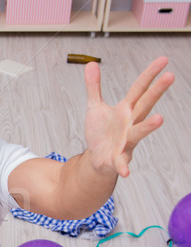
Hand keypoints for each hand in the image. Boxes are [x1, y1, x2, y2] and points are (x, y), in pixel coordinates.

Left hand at [83, 57, 174, 177]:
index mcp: (126, 109)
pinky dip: (124, 166)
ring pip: (139, 132)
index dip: (150, 74)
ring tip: (159, 118)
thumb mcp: (95, 106)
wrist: (96, 158)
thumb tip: (91, 64)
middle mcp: (130, 123)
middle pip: (145, 105)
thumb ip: (94, 86)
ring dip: (148, 126)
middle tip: (170, 76)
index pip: (140, 88)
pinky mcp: (118, 158)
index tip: (163, 60)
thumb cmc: (101, 132)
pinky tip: (126, 172)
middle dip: (156, 91)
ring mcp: (127, 140)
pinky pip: (122, 162)